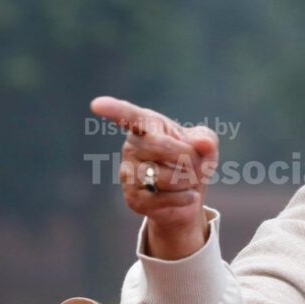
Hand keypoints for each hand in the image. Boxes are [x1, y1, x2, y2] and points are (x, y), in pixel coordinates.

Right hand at [90, 96, 218, 258]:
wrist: (190, 195)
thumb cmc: (193, 161)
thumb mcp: (206, 146)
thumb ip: (206, 140)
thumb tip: (202, 143)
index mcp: (147, 125)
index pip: (129, 116)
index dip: (114, 110)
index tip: (97, 104)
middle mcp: (132, 146)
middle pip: (159, 145)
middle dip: (188, 157)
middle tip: (196, 164)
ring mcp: (128, 173)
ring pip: (163, 176)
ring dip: (187, 181)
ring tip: (187, 181)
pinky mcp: (133, 198)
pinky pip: (162, 198)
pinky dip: (183, 199)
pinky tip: (188, 196)